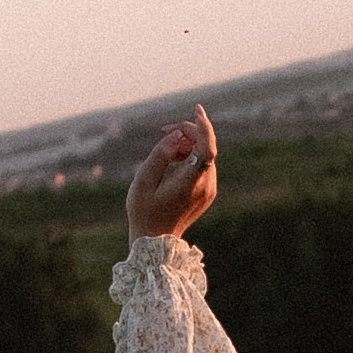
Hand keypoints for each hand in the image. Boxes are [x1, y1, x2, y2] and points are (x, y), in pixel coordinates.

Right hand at [126, 104, 217, 242]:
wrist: (155, 242)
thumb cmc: (144, 212)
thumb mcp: (143, 181)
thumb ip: (160, 154)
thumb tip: (177, 135)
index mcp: (190, 184)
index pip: (206, 149)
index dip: (203, 127)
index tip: (196, 110)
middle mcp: (205, 186)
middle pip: (205, 146)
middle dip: (187, 132)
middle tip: (163, 131)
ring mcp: (209, 190)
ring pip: (204, 154)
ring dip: (187, 143)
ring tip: (165, 150)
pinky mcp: (207, 192)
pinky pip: (203, 164)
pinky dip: (190, 155)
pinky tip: (173, 159)